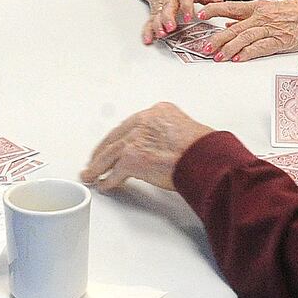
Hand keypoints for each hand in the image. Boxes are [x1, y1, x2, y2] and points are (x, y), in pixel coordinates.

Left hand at [81, 102, 213, 192]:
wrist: (207, 158)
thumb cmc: (204, 150)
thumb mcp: (186, 130)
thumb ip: (168, 135)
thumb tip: (164, 149)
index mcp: (157, 112)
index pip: (130, 124)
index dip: (119, 136)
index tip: (113, 143)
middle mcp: (144, 122)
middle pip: (115, 137)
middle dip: (103, 150)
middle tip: (95, 158)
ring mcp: (136, 140)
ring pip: (109, 153)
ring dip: (98, 166)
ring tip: (90, 174)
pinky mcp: (132, 159)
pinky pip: (115, 172)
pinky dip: (108, 180)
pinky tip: (105, 184)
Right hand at [114, 0, 218, 42]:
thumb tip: (219, 3)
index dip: (186, 7)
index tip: (188, 17)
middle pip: (168, 7)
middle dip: (168, 18)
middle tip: (171, 27)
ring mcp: (160, 3)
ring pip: (158, 15)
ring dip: (158, 25)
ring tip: (161, 34)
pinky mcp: (154, 10)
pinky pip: (150, 21)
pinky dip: (147, 31)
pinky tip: (148, 39)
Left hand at [197, 0, 297, 61]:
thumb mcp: (270, 9)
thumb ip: (247, 16)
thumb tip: (228, 23)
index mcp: (258, 7)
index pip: (231, 7)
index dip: (214, 10)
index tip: (200, 14)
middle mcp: (262, 17)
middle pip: (234, 28)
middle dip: (217, 39)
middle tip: (204, 48)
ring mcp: (272, 29)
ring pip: (245, 38)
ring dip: (229, 48)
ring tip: (218, 57)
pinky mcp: (281, 41)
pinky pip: (261, 47)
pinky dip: (248, 53)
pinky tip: (238, 59)